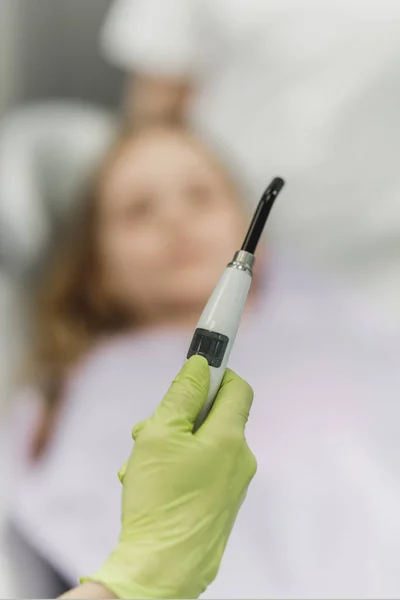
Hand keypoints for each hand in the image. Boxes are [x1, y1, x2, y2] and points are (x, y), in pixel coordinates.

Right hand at [83, 356, 255, 598]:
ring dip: (171, 445)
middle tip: (149, 430)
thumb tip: (201, 365)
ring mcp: (232, 485)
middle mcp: (239, 459)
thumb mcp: (160, 434)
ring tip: (143, 465)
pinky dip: (178, 468)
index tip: (196, 368)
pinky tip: (150, 484)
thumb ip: (182, 394)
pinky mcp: (221, 504)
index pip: (237, 387)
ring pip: (202, 444)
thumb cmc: (159, 500)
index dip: (216, 373)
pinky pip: (202, 470)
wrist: (161, 569)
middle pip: (213, 416)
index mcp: (229, 437)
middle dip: (180, 416)